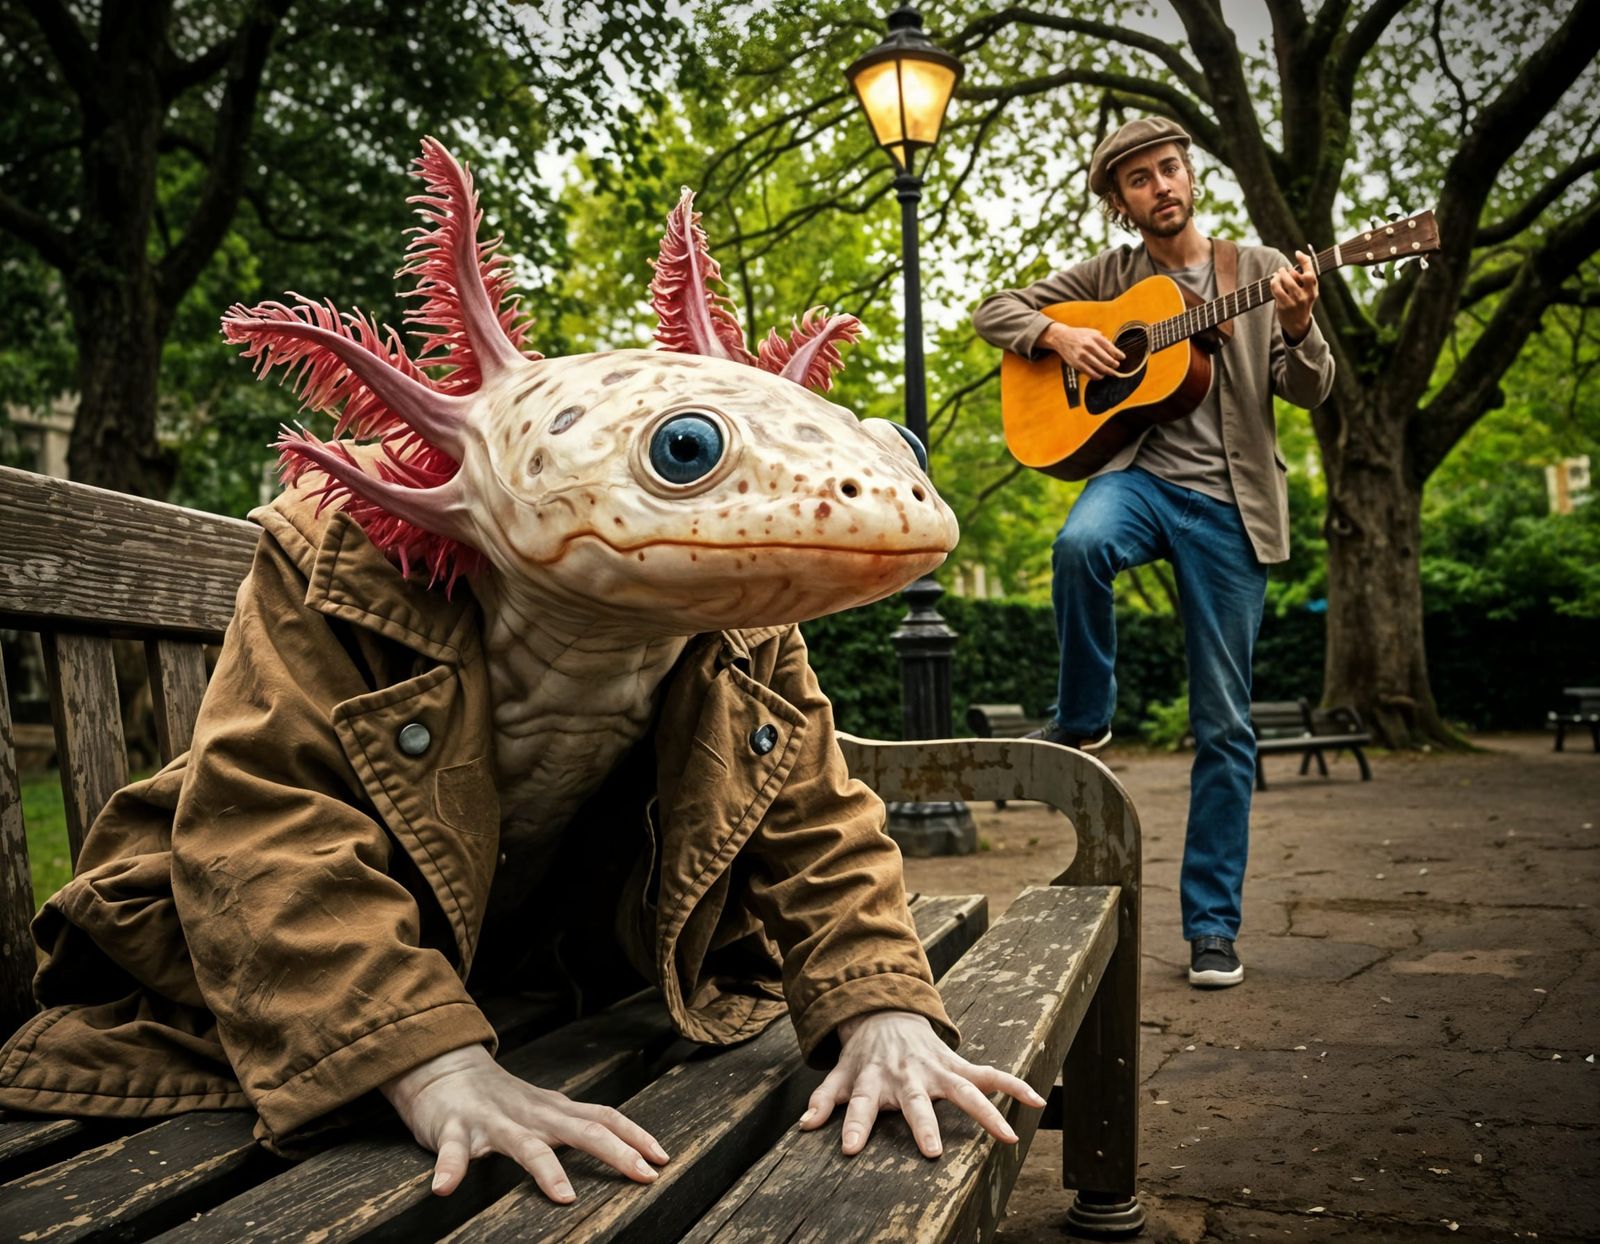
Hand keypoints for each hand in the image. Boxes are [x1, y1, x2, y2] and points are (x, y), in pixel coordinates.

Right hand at [380, 1043, 669, 1202]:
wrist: (442, 1068)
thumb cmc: (497, 1098)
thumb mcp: (542, 1108)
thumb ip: (573, 1124)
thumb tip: (618, 1145)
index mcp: (553, 1110)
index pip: (604, 1117)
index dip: (635, 1135)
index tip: (662, 1157)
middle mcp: (531, 1114)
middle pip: (581, 1131)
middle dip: (615, 1152)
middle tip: (643, 1175)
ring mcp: (493, 1122)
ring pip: (524, 1146)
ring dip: (546, 1170)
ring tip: (564, 1195)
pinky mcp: (455, 1130)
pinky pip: (453, 1152)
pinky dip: (450, 1170)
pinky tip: (444, 1188)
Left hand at [798, 1009, 1046, 1157]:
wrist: (886, 1013)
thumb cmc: (864, 1054)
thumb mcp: (840, 1073)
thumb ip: (824, 1100)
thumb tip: (805, 1126)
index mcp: (875, 1080)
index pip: (861, 1105)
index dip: (854, 1125)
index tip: (850, 1147)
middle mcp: (908, 1076)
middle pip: (916, 1101)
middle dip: (923, 1124)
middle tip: (932, 1151)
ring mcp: (936, 1070)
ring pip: (964, 1090)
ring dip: (986, 1112)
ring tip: (1007, 1136)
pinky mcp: (957, 1066)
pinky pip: (989, 1075)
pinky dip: (1014, 1085)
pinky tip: (1036, 1100)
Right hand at [1040, 322, 1123, 378]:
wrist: (1061, 338)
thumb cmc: (1078, 335)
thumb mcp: (1092, 332)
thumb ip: (1103, 340)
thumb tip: (1114, 350)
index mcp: (1094, 337)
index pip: (1110, 348)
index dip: (1118, 354)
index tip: (1122, 358)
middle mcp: (1089, 346)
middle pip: (1107, 359)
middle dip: (1114, 364)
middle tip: (1117, 366)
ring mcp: (1083, 356)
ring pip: (1100, 368)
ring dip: (1107, 372)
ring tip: (1111, 373)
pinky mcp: (1077, 364)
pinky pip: (1090, 373)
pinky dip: (1097, 376)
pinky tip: (1100, 375)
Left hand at [1271, 250, 1318, 343]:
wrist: (1299, 325)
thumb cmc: (1302, 303)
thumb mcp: (1308, 292)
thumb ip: (1305, 279)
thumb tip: (1296, 260)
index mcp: (1314, 290)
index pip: (1310, 273)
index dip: (1305, 260)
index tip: (1298, 253)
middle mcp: (1306, 296)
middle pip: (1296, 275)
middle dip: (1288, 270)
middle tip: (1283, 269)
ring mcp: (1295, 301)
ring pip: (1285, 281)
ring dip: (1279, 275)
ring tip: (1278, 274)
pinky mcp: (1284, 306)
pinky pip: (1277, 289)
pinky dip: (1274, 282)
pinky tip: (1274, 281)